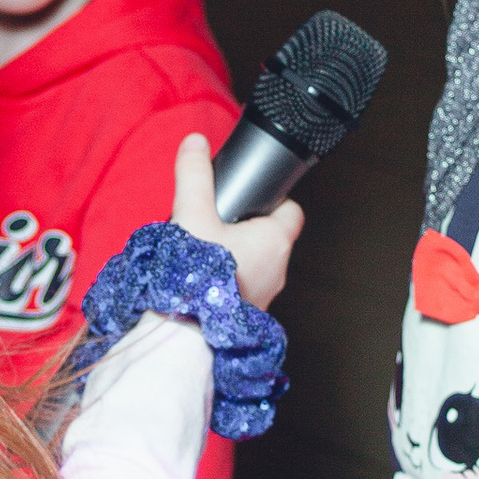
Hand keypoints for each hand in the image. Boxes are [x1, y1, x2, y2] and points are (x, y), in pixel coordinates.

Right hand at [170, 128, 302, 311]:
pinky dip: (230, 282)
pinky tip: (202, 281)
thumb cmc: (195, 277)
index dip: (275, 200)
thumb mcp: (191, 214)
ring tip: (205, 252)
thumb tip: (195, 142)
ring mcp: (265, 297)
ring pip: (258, 265)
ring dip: (238, 257)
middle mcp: (278, 269)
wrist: (186, 336)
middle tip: (218, 222)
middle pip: (272, 238)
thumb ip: (193, 175)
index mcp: (274, 241)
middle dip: (248, 228)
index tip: (251, 197)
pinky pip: (245, 290)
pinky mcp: (249, 318)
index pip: (292, 211)